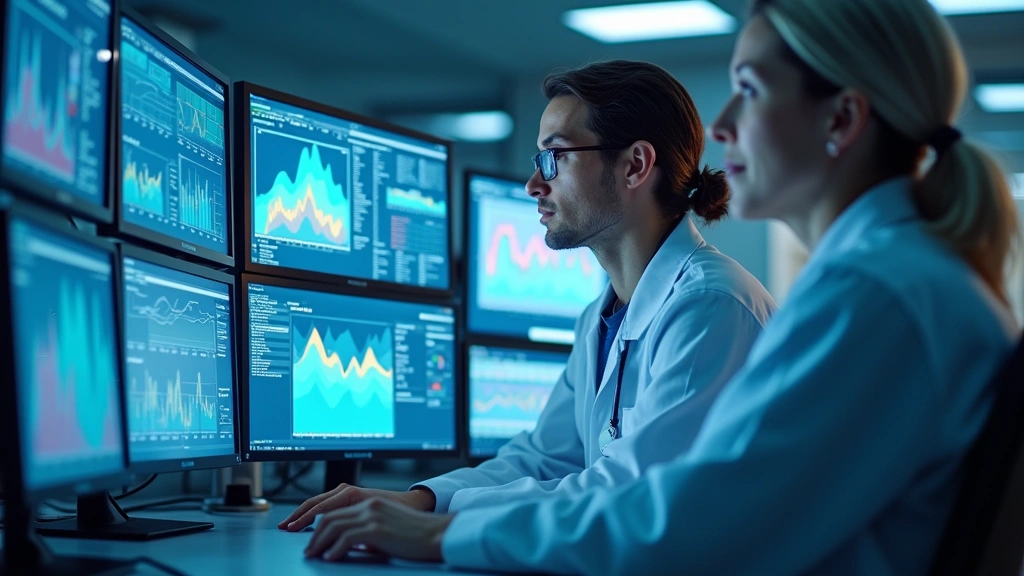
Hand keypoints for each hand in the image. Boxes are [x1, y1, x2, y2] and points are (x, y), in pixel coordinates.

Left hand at [304, 498, 453, 562]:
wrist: (435, 534)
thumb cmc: (414, 536)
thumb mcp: (386, 527)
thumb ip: (366, 531)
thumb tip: (345, 545)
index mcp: (370, 502)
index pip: (335, 509)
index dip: (318, 524)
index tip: (309, 537)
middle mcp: (368, 505)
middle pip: (329, 516)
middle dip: (313, 534)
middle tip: (307, 550)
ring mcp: (372, 515)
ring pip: (333, 526)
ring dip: (319, 542)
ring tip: (313, 555)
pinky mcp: (376, 529)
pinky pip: (346, 538)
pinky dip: (334, 549)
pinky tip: (330, 558)